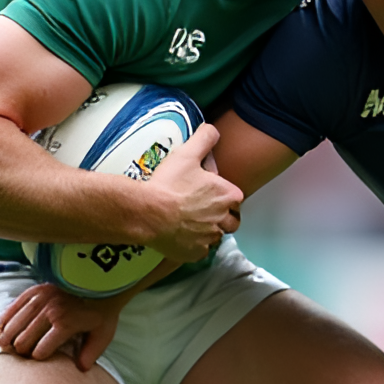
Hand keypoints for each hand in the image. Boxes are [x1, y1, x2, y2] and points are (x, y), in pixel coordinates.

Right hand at [0, 283, 121, 371]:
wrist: (100, 284)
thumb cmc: (101, 313)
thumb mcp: (103, 334)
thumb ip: (91, 353)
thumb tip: (80, 369)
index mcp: (66, 323)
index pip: (39, 351)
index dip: (36, 359)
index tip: (38, 359)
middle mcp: (50, 310)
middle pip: (23, 340)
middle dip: (21, 351)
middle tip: (22, 355)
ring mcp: (41, 299)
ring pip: (13, 325)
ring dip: (7, 338)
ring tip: (6, 346)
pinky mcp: (34, 290)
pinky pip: (12, 308)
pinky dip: (3, 320)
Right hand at [144, 123, 243, 261]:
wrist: (148, 212)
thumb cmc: (170, 183)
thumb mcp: (187, 154)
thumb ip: (204, 138)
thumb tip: (213, 130)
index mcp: (227, 196)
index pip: (235, 198)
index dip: (224, 196)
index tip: (211, 195)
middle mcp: (224, 219)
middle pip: (231, 221)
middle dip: (222, 217)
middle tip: (203, 211)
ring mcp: (210, 238)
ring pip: (215, 237)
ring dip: (208, 231)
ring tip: (191, 224)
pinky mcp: (195, 253)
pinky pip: (200, 251)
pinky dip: (194, 246)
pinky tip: (182, 237)